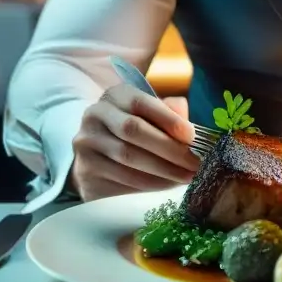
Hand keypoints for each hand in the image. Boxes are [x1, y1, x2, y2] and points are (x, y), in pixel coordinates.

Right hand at [71, 84, 199, 200]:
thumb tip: (190, 130)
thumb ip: (170, 114)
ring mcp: (86, 146)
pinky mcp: (86, 174)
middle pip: (133, 130)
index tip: (192, 136)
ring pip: (128, 158)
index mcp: (114, 96)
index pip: (140, 102)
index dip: (168, 119)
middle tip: (196, 163)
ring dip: (164, 170)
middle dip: (170, 148)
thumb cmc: (134, 133)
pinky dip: (151, 184)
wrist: (97, 158)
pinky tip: (168, 185)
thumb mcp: (149, 115)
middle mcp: (94, 116)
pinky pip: (122, 180)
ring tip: (187, 177)